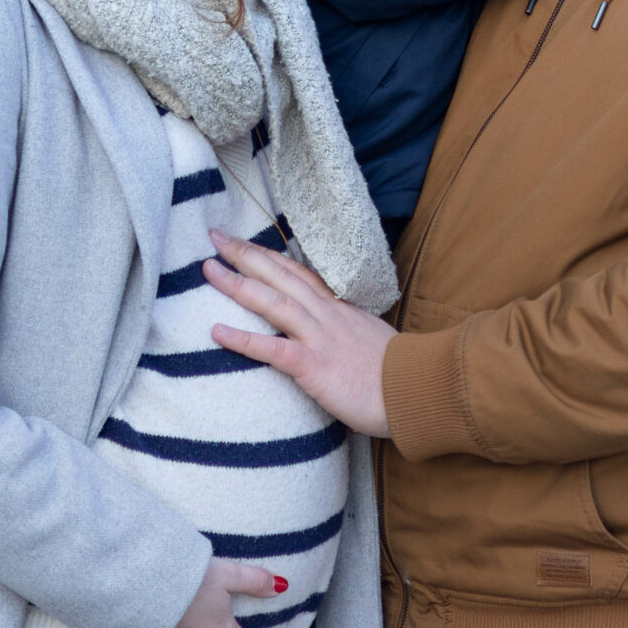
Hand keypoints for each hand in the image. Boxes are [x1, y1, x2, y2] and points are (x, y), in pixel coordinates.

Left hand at [206, 230, 396, 436]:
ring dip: (237, 284)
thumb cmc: (398, 373)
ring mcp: (321, 339)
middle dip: (246, 254)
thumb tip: (334, 328)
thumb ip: (347, 328)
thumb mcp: (370, 338)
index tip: (245, 243)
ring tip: (207, 270)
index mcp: (339, 308)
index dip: (270, 256)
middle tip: (215, 237)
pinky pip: (273, 350)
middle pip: (281, 275)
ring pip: (274, 303)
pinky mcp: (316, 367)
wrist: (420, 390)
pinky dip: (243, 339)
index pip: (299, 273)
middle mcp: (327, 315)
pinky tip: (216, 331)